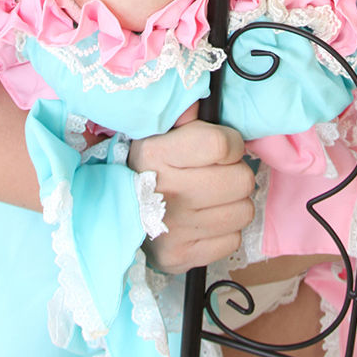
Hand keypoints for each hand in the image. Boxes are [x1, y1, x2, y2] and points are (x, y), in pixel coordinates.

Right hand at [128, 106, 254, 274]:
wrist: (113, 216)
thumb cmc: (145, 169)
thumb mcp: (155, 134)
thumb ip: (185, 114)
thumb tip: (205, 98)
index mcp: (157, 155)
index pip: (223, 146)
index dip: (231, 144)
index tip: (222, 147)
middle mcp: (166, 192)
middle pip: (242, 181)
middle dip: (235, 174)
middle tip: (218, 174)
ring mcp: (174, 229)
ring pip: (243, 211)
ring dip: (232, 204)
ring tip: (212, 199)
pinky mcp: (181, 258)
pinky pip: (232, 240)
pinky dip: (223, 231)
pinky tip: (204, 221)